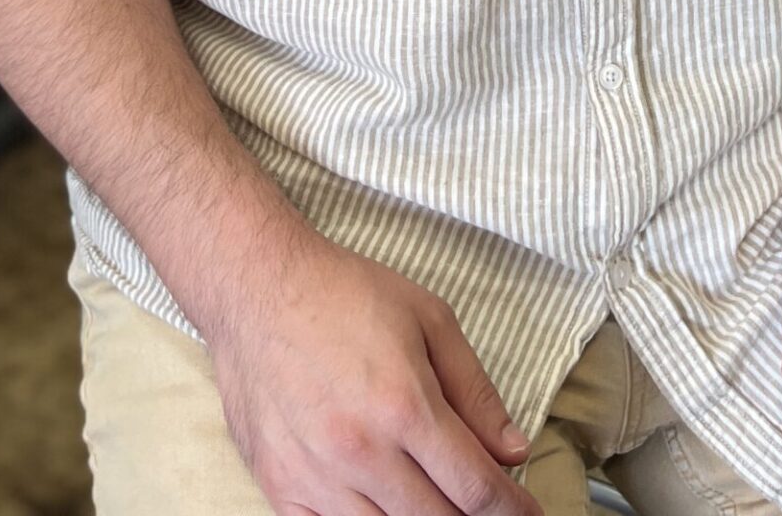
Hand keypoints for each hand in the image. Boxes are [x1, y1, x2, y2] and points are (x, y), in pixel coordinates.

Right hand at [206, 231, 544, 515]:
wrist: (256, 288)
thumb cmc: (343, 294)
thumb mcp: (429, 318)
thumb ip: (474, 389)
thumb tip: (512, 450)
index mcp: (404, 405)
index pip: (475, 487)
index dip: (510, 509)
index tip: (525, 512)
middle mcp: (361, 450)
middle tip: (482, 502)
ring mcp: (316, 477)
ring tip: (434, 497)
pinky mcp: (280, 488)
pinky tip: (382, 504)